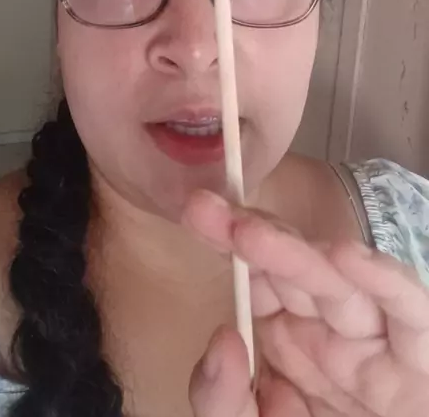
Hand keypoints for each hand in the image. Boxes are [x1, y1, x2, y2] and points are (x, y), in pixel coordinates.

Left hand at [183, 190, 428, 415]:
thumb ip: (225, 400)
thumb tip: (223, 338)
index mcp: (291, 339)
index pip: (258, 278)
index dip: (228, 242)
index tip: (197, 213)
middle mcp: (331, 329)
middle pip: (293, 271)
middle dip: (252, 235)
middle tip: (201, 207)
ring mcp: (376, 339)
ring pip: (339, 286)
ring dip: (295, 254)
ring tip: (250, 233)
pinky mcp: (420, 357)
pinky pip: (406, 313)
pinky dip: (384, 280)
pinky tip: (346, 256)